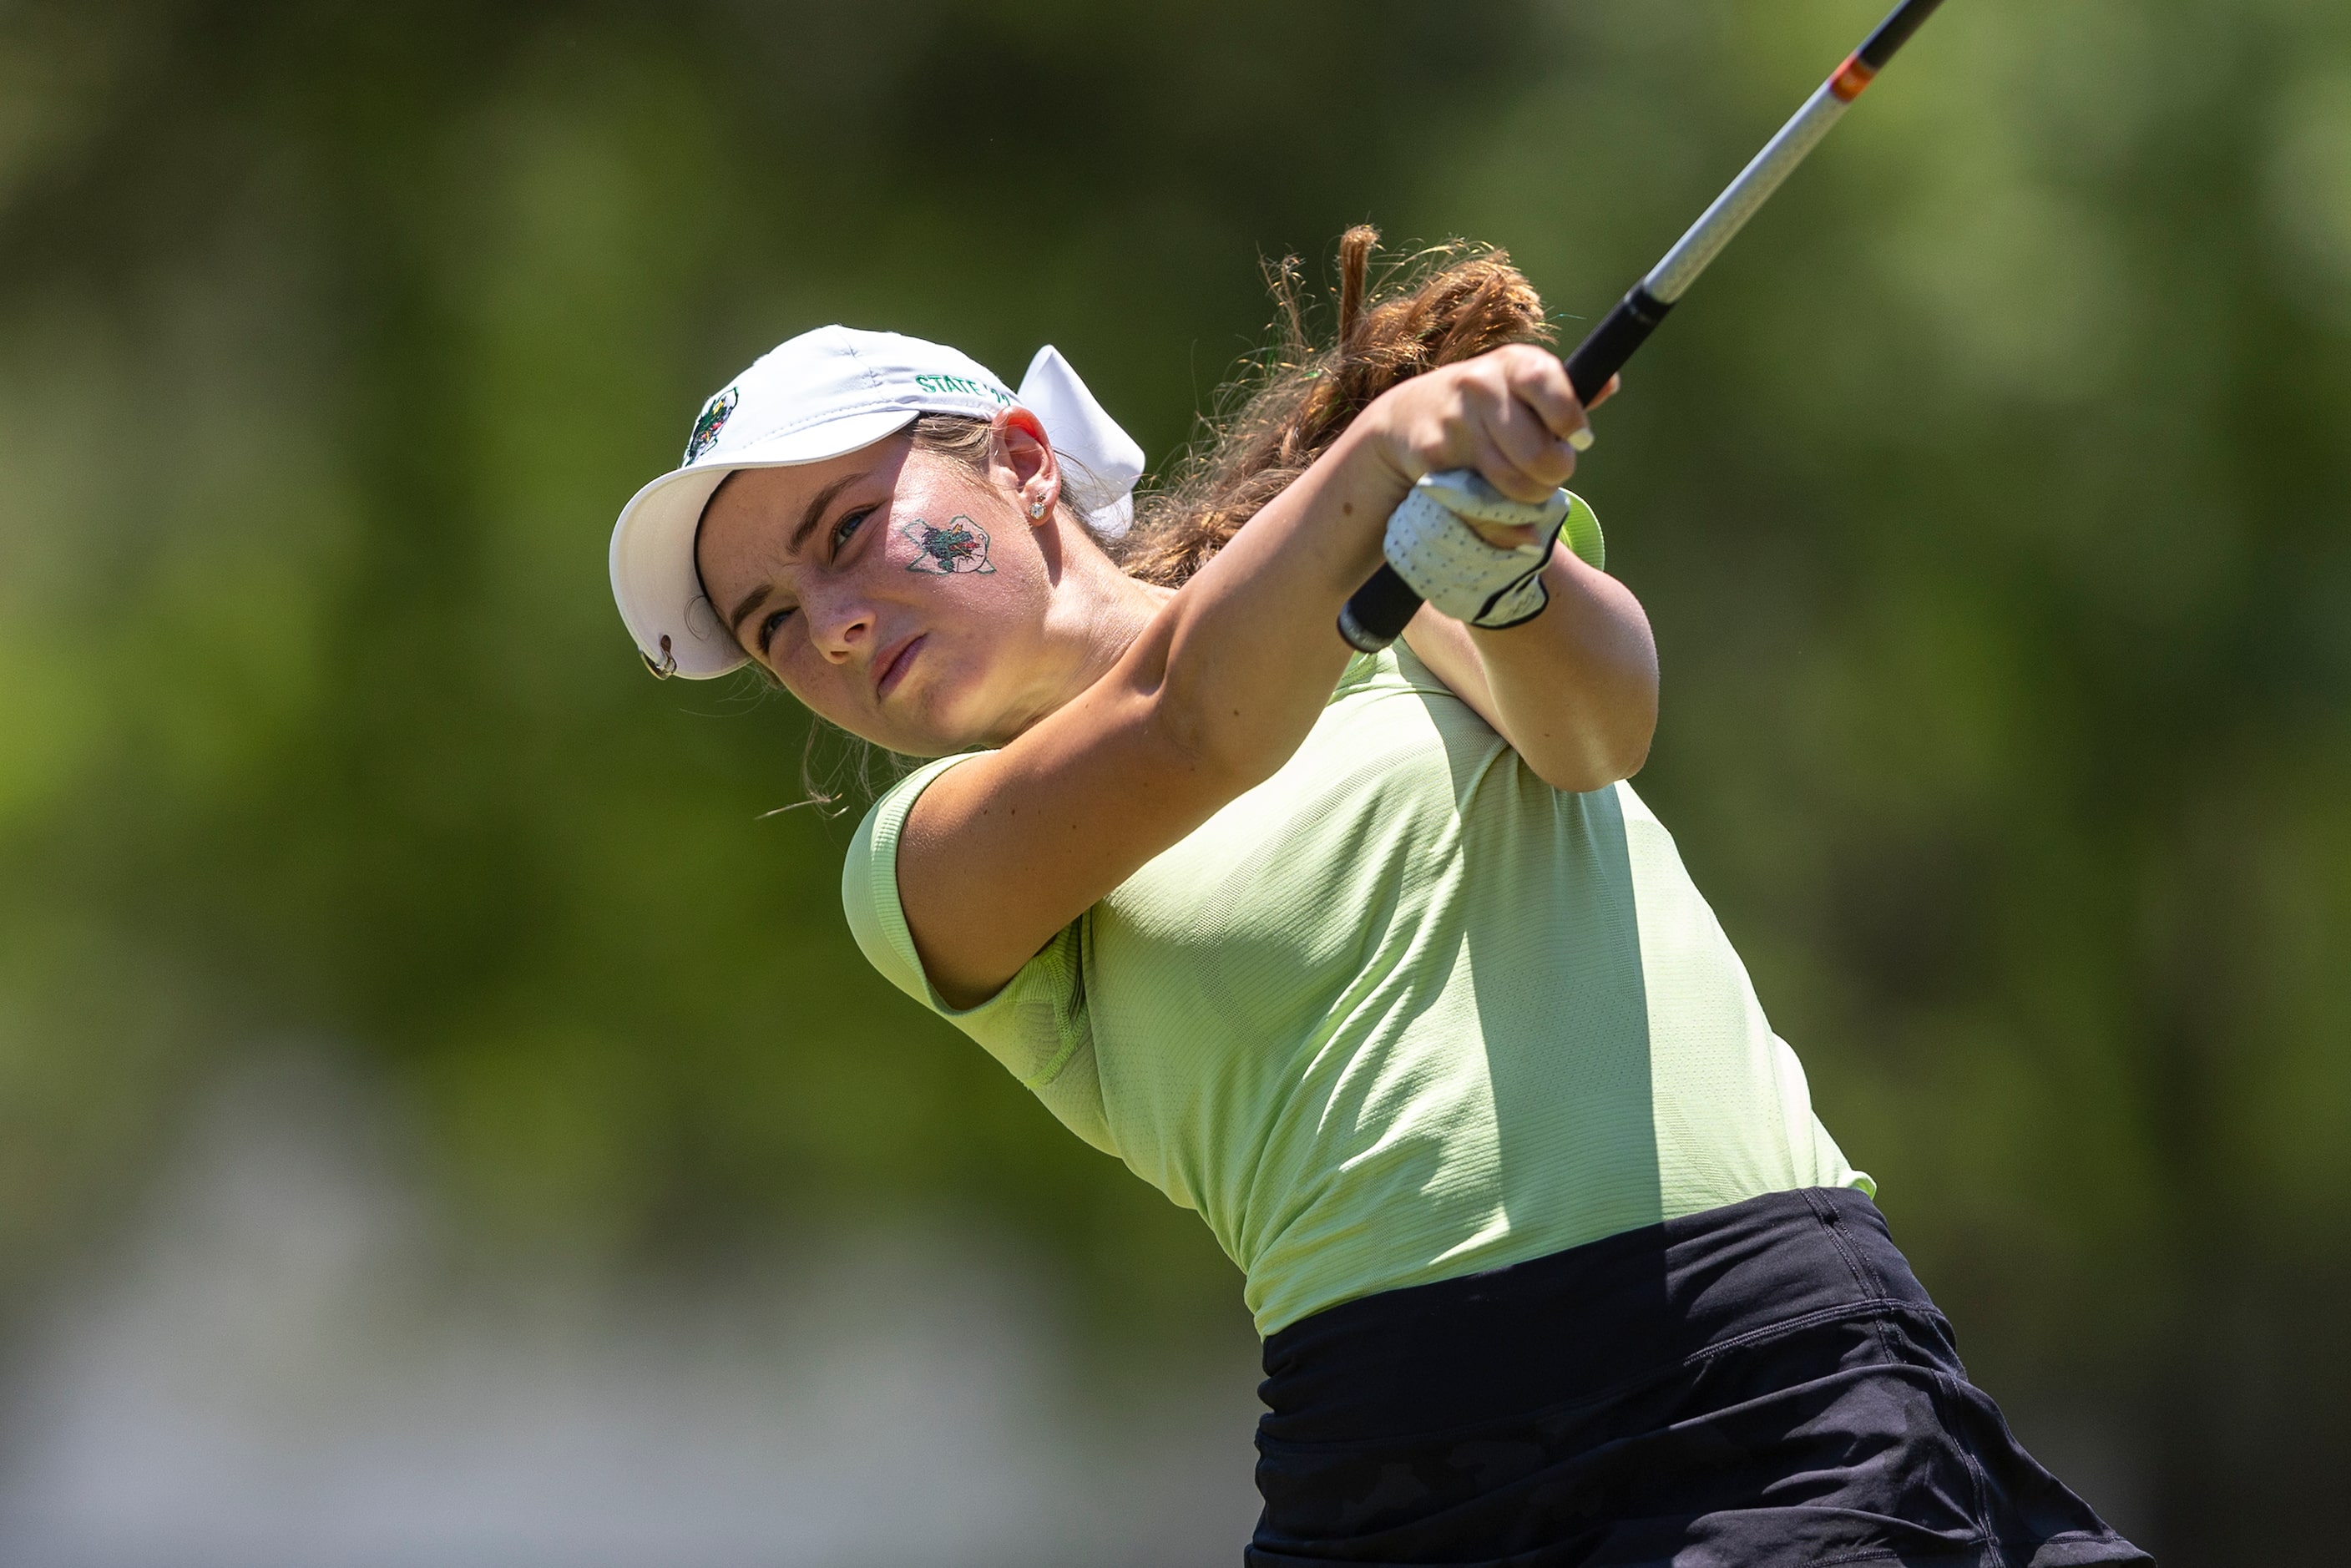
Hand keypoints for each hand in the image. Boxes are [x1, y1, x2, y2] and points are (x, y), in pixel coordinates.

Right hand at [1360, 346, 1618, 546]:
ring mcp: (1455, 424)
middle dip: (1553, 474)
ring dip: (1528, 499)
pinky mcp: (1433, 461)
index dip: (1569, 422)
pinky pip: (1480, 507)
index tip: (1575, 438)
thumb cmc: (1483, 405)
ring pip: (1513, 486)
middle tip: (1548, 472)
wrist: (1405, 418)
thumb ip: (1565, 391)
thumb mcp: (1520, 384)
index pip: (1550, 386)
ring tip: (1523, 488)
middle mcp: (1482, 386)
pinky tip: (1494, 504)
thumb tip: (1610, 383)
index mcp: (1513, 364)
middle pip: (1540, 455)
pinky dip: (1496, 520)